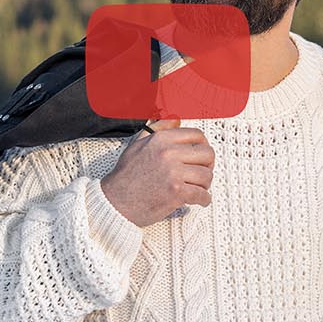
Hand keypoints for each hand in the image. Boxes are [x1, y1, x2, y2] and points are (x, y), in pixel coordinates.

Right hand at [100, 121, 214, 227]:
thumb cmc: (125, 176)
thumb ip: (158, 129)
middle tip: (202, 172)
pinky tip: (199, 200)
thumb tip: (175, 118)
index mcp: (161, 140)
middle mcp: (169, 153)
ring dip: (205, 184)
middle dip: (208, 165)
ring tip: (198, 187)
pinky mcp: (176, 192)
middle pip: (207, 154)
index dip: (204, 146)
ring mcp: (173, 173)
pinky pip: (202, 194)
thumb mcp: (138, 145)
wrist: (114, 202)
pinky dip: (204, 199)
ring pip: (206, 175)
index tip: (202, 155)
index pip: (197, 135)